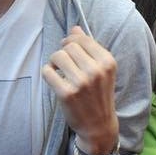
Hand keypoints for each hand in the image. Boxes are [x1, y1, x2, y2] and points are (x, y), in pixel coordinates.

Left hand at [41, 26, 118, 153]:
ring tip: (59, 71)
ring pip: (57, 56)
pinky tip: (55, 80)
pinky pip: (47, 71)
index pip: (82, 39)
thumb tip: (74, 28)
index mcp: (108, 62)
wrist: (98, 125)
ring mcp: (81, 82)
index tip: (68, 48)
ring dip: (54, 62)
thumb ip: (89, 48)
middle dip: (63, 52)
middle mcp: (96, 71)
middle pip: (68, 46)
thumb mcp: (101, 70)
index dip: (71, 41)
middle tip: (64, 63)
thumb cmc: (99, 95)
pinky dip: (48, 73)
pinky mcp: (66, 93)